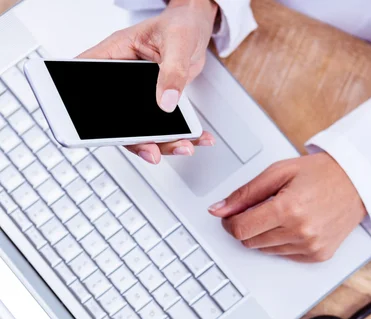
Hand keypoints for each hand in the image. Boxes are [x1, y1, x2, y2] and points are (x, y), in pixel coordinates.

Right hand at [79, 0, 216, 163]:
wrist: (197, 27)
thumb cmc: (180, 23)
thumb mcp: (177, 41)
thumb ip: (172, 72)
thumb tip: (166, 100)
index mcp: (115, 55)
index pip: (89, 82)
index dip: (84, 110)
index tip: (93, 132)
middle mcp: (123, 79)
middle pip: (117, 119)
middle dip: (136, 140)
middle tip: (152, 152)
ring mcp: (138, 95)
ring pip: (141, 129)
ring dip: (163, 143)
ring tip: (183, 146)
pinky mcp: (156, 104)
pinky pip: (163, 127)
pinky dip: (181, 135)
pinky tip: (195, 139)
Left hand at [208, 152, 366, 261]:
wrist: (357, 182)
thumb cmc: (320, 174)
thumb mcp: (278, 172)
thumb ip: (244, 193)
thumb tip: (218, 209)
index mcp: (288, 208)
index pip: (241, 229)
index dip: (229, 222)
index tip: (230, 216)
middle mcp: (300, 231)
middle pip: (250, 242)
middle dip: (247, 226)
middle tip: (260, 209)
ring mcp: (310, 247)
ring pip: (265, 250)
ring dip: (265, 234)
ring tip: (282, 213)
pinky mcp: (317, 256)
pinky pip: (284, 255)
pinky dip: (282, 242)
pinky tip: (294, 224)